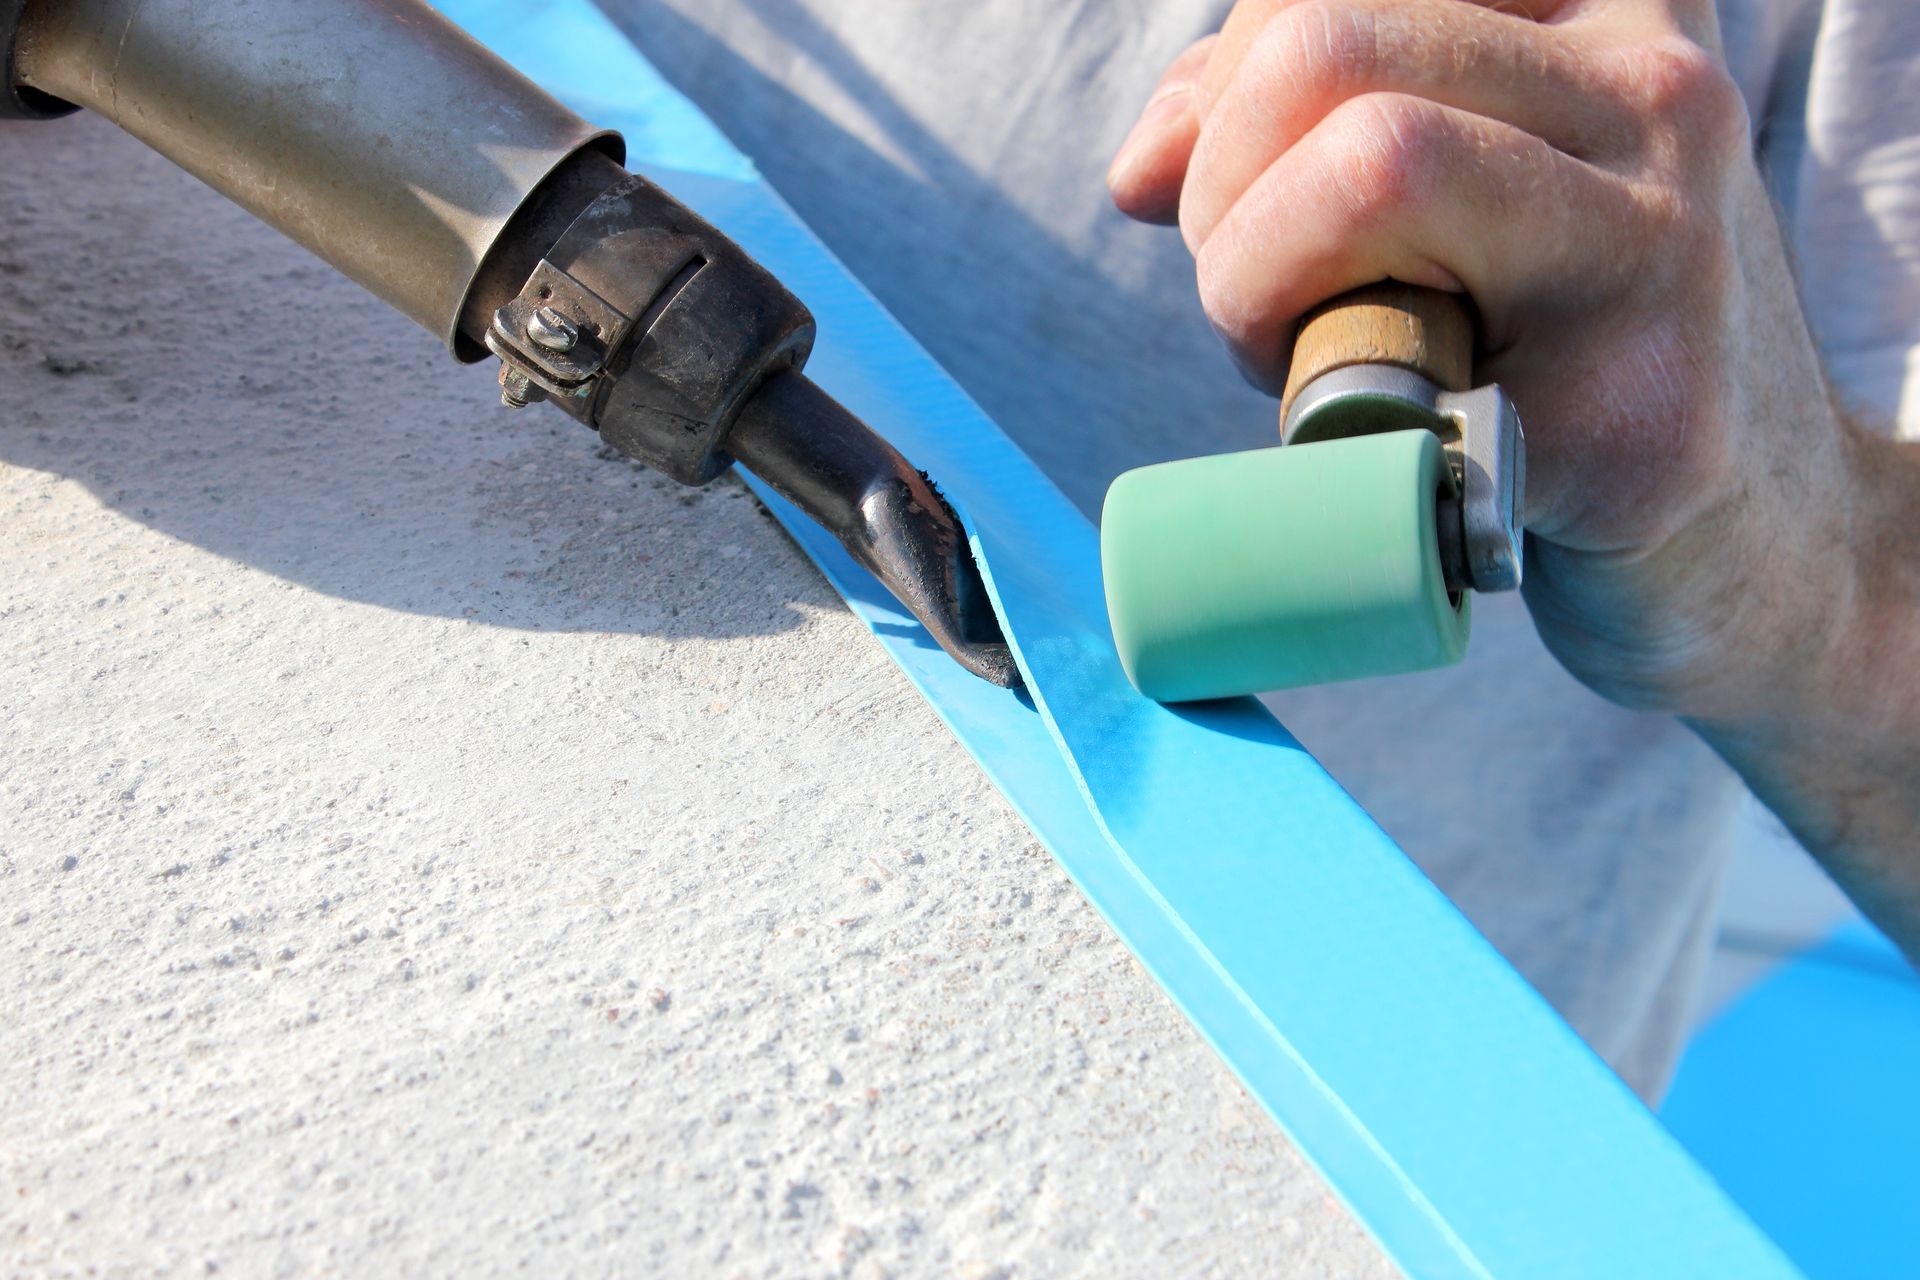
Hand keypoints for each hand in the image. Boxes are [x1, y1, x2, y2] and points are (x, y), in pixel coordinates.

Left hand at [1107, 0, 1851, 716]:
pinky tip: (1381, 441)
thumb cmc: (1564, 354)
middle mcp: (1657, 90)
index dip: (1229, 83)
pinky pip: (1401, 371)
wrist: (1748, 540)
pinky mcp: (1639, 406)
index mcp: (1605, 6)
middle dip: (1222, 188)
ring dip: (1255, 282)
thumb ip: (1307, 130)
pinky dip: (1322, 409)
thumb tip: (1148, 160)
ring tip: (1310, 360)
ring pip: (1372, 158)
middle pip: (1323, 44)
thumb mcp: (1462, 186)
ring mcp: (1662, 241)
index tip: (1236, 188)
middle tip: (1255, 298)